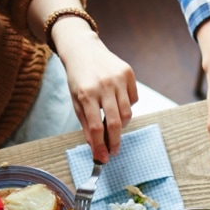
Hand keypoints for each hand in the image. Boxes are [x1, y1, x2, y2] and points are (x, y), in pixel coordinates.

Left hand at [52, 19, 137, 162]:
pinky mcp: (128, 73)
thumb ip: (86, 124)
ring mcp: (118, 78)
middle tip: (114, 151)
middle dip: (115, 141)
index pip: (95, 127)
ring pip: (127, 112)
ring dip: (122, 123)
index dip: (100, 146)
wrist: (84, 50)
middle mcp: (103, 86)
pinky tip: (117, 100)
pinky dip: (127, 105)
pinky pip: (133, 99)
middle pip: (114, 122)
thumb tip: (96, 147)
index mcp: (86, 94)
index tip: (102, 158)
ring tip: (113, 123)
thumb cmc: (78, 78)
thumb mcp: (76, 101)